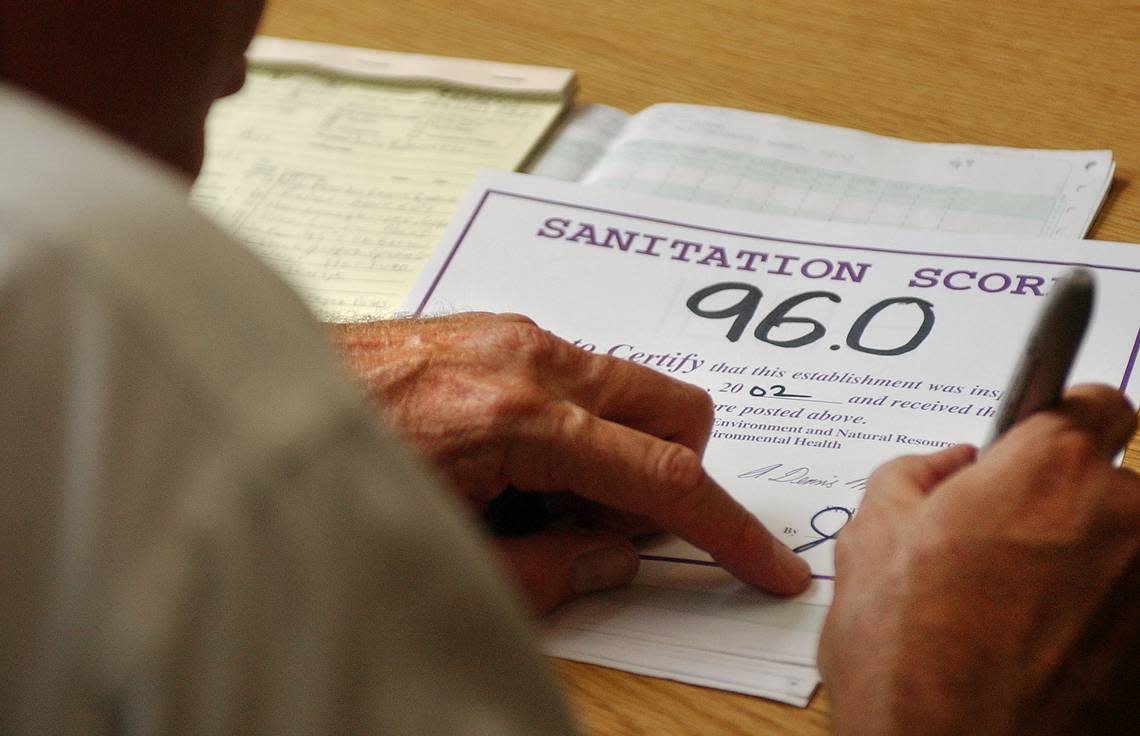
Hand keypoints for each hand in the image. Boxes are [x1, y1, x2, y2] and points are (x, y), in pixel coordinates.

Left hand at [330, 313, 809, 613]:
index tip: (770, 563)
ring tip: (532, 502)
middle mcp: (530, 356)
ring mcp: (509, 332)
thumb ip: (553, 570)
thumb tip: (617, 558)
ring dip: (618, 452)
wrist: (240, 401)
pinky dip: (576, 426)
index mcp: (524, 419)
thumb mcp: (450, 562)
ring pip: (628, 390)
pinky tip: (507, 466)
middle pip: (674, 410)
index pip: (667, 478)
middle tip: (607, 530)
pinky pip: (577, 376)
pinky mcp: (487, 327)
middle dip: (672, 475)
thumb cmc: (329, 483)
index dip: (730, 531)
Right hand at [818, 385, 1139, 734]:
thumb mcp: (870, 542)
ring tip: (1015, 615)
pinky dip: (1098, 622)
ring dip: (1084, 568)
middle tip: (1000, 551)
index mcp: (1048, 471)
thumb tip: (945, 467)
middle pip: (1109, 485)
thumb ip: (911, 476)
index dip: (1057, 427)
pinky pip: (1126, 609)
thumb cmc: (910, 660)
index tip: (1036, 452)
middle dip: (1062, 508)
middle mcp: (1122, 517)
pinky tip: (1040, 652)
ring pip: (1121, 551)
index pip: (1095, 403)